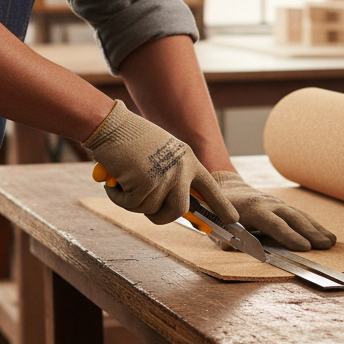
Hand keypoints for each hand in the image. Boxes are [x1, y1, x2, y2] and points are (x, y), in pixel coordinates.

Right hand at [83, 101, 237, 226]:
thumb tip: (177, 207)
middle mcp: (181, 170)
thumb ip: (173, 174)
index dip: (221, 205)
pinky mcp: (144, 185)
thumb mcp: (163, 153)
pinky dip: (118, 197)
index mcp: (188, 160)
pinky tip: (115, 179)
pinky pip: (131, 205)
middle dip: (162, 216)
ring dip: (133, 202)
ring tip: (125, 181)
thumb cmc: (131, 138)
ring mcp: (164, 177)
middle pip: (179, 210)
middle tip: (148, 210)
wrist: (111, 124)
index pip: (210, 187)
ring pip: (151, 210)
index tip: (233, 219)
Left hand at [211, 171, 334, 250]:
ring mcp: (278, 203)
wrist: (227, 188)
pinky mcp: (283, 206)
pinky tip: (327, 234)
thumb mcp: (215, 223)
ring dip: (317, 228)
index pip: (274, 224)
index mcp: (252, 209)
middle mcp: (269, 203)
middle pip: (293, 218)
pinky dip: (314, 225)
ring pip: (300, 215)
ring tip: (332, 241)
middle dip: (311, 232)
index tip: (305, 247)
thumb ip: (223, 236)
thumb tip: (230, 246)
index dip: (289, 236)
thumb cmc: (220, 211)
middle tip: (326, 245)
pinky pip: (301, 215)